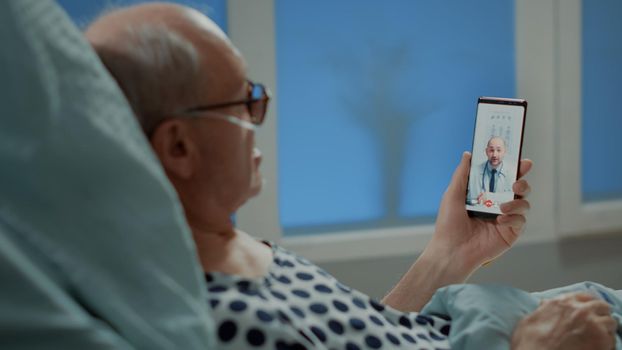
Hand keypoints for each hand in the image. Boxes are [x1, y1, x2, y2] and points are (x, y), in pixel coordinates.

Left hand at [427, 152, 532, 274]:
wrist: (451, 250)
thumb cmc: (448, 224)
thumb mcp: (453, 194)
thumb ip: (462, 174)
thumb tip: (468, 154)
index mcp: (485, 194)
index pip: (503, 177)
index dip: (514, 167)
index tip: (522, 160)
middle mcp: (497, 205)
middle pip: (519, 188)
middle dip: (522, 181)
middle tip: (517, 182)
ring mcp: (505, 219)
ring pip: (524, 203)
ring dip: (517, 201)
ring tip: (503, 207)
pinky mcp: (510, 233)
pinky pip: (521, 221)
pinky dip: (514, 218)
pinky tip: (500, 220)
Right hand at [511, 293, 616, 349]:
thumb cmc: (532, 344)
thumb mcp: (529, 320)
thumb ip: (541, 310)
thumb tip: (543, 305)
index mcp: (561, 303)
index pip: (584, 296)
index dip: (587, 303)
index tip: (588, 310)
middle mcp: (579, 309)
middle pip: (601, 306)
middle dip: (599, 314)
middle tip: (596, 324)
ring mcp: (592, 324)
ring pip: (610, 321)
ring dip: (605, 329)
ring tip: (598, 337)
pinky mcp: (601, 340)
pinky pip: (612, 338)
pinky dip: (607, 343)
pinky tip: (598, 347)